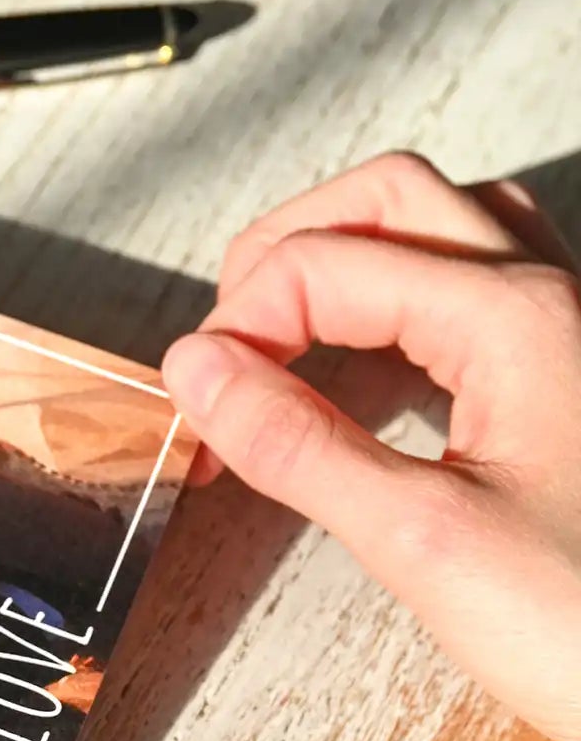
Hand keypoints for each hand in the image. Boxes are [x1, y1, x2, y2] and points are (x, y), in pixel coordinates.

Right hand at [160, 153, 580, 740]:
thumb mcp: (422, 541)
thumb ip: (299, 446)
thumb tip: (197, 371)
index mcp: (518, 318)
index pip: (327, 264)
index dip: (240, 326)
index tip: (200, 412)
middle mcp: (554, 297)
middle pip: (390, 199)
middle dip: (287, 253)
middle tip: (228, 344)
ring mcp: (571, 332)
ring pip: (442, 226)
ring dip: (348, 258)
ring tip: (282, 336)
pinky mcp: (570, 378)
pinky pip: (478, 284)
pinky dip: (400, 296)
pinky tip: (367, 364)